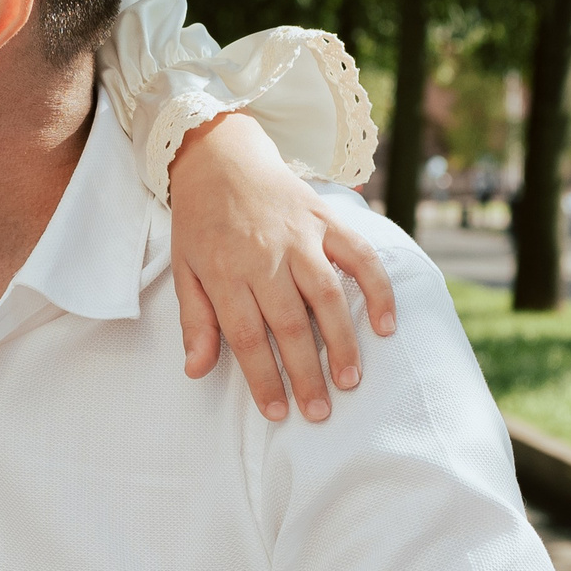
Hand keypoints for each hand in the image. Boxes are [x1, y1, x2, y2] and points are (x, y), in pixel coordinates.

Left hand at [168, 110, 398, 422]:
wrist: (221, 158)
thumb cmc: (201, 223)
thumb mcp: (184, 271)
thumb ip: (195, 321)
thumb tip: (195, 371)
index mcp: (225, 272)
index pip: (247, 337)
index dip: (263, 378)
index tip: (278, 412)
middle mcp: (264, 256)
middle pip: (289, 324)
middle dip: (306, 373)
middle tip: (320, 411)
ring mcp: (299, 237)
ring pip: (326, 296)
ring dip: (343, 341)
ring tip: (350, 380)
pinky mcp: (326, 219)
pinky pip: (359, 256)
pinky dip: (376, 289)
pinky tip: (386, 325)